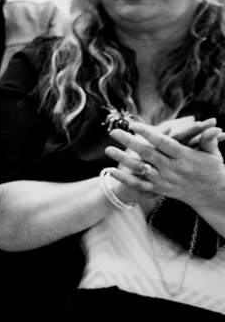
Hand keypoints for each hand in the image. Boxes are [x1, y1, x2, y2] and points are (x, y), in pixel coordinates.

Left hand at [108, 119, 224, 213]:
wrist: (211, 196)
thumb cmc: (213, 170)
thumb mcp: (213, 154)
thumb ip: (208, 140)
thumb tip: (213, 127)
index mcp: (184, 157)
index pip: (164, 143)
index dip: (149, 134)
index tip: (135, 125)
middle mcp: (172, 168)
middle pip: (147, 153)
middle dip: (129, 142)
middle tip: (114, 131)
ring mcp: (163, 179)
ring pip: (140, 169)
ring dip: (123, 159)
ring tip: (108, 149)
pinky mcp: (158, 189)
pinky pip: (139, 184)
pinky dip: (124, 178)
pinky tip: (110, 171)